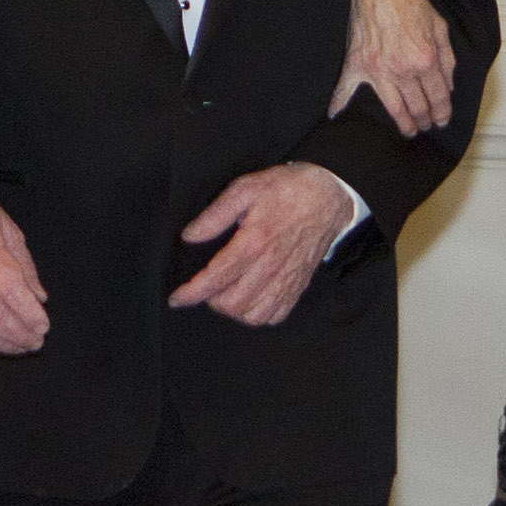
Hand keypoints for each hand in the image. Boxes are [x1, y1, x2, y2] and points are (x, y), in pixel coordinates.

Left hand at [169, 163, 355, 325]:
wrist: (328, 195)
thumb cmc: (286, 190)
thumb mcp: (245, 189)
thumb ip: (214, 215)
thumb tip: (190, 235)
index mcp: (253, 242)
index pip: (215, 278)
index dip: (191, 293)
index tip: (176, 298)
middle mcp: (270, 266)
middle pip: (232, 304)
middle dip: (210, 301)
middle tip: (206, 286)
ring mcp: (287, 279)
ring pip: (252, 316)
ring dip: (233, 310)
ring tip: (226, 294)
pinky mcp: (298, 285)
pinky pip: (274, 316)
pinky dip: (257, 314)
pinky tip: (250, 298)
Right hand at [331, 0, 455, 137]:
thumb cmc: (407, 2)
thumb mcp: (439, 26)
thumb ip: (447, 59)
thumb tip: (448, 85)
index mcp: (425, 59)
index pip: (439, 96)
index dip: (443, 112)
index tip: (442, 120)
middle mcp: (402, 69)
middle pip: (418, 107)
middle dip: (425, 120)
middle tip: (427, 125)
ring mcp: (378, 70)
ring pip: (393, 108)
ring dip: (403, 123)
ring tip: (409, 130)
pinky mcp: (357, 64)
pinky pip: (345, 89)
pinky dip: (338, 104)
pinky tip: (335, 116)